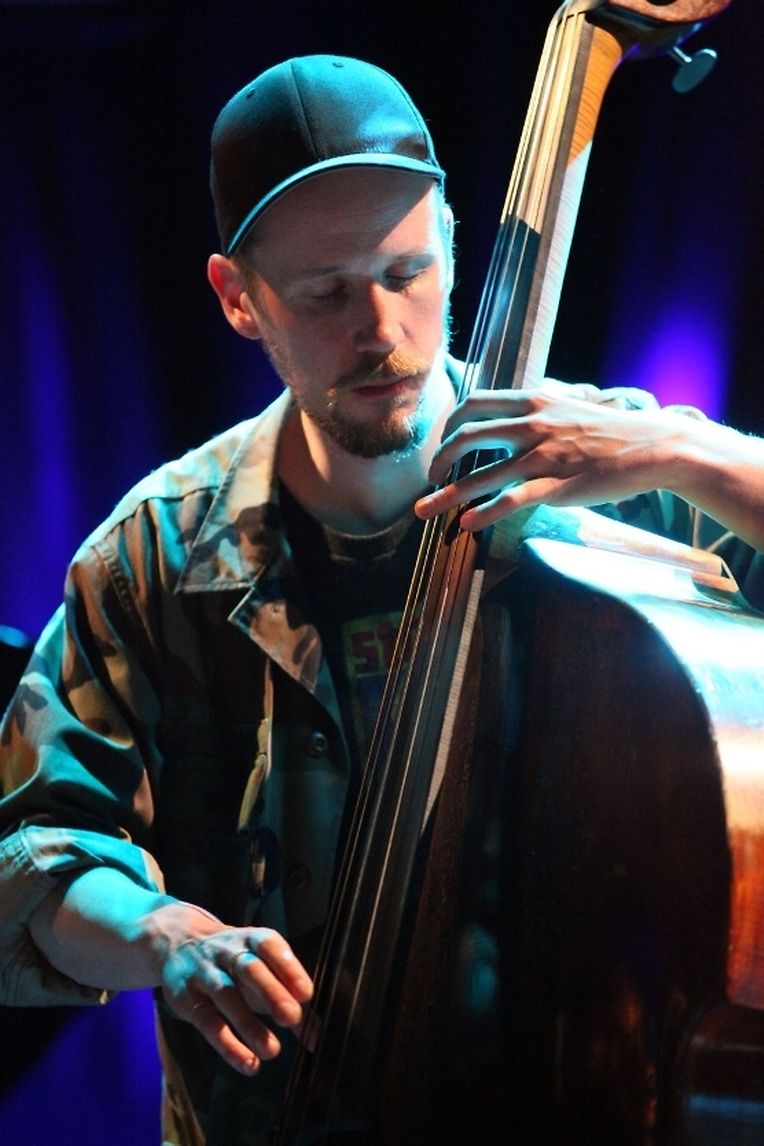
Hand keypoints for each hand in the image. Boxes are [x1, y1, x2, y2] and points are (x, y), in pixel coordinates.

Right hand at [161, 925, 312, 1074]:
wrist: (176, 944)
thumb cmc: (235, 963)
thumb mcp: (262, 970)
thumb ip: (292, 999)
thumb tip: (319, 1037)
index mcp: (252, 940)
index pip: (270, 946)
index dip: (288, 968)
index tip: (306, 993)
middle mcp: (228, 952)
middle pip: (249, 969)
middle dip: (271, 992)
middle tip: (292, 1017)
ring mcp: (205, 974)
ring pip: (226, 996)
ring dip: (249, 1024)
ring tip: (272, 1050)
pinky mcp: (188, 1000)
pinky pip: (207, 1023)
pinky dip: (228, 1045)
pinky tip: (248, 1063)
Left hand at [415, 383, 690, 531]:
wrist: (654, 446)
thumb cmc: (611, 432)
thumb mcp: (569, 406)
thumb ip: (538, 410)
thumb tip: (513, 413)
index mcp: (534, 403)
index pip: (474, 403)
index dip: (448, 424)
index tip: (441, 443)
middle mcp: (533, 426)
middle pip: (466, 437)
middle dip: (439, 460)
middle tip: (430, 479)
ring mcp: (544, 456)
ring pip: (481, 475)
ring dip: (446, 495)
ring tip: (424, 511)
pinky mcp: (557, 485)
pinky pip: (511, 500)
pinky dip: (484, 513)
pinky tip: (467, 524)